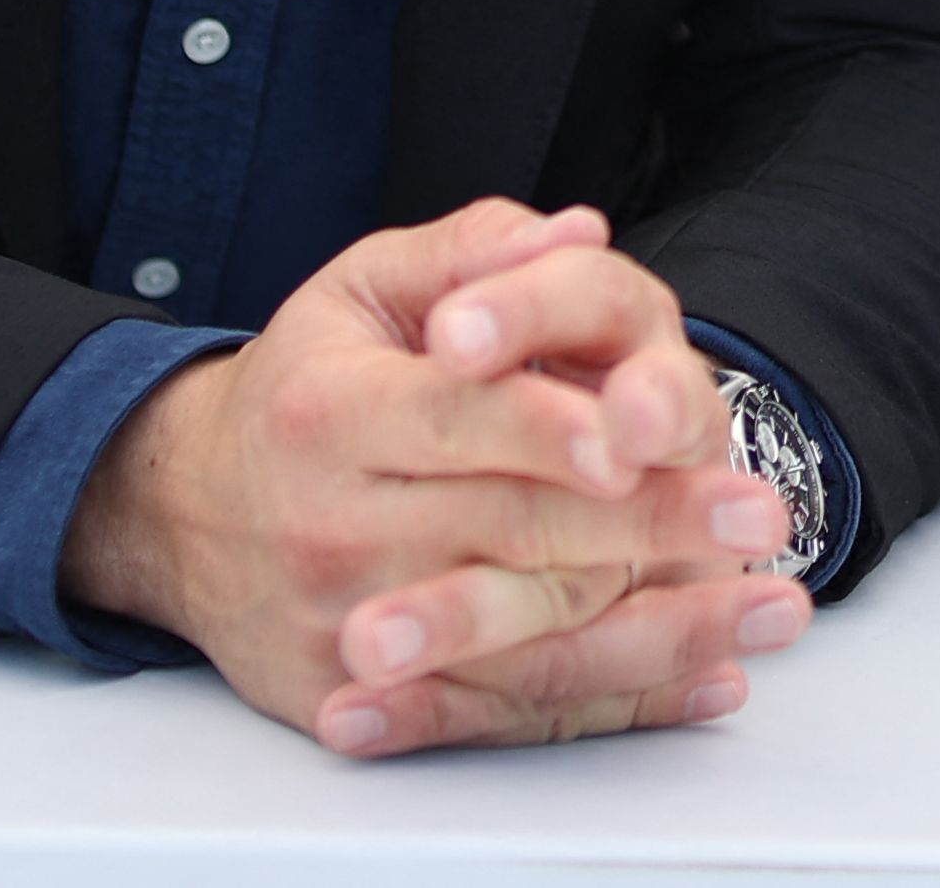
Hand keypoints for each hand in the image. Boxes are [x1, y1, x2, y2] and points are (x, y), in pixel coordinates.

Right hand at [62, 199, 804, 754]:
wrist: (181, 510)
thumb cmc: (303, 384)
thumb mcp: (362, 289)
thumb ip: (471, 250)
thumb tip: (577, 228)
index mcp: (331, 412)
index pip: (462, 419)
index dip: (556, 426)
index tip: (641, 433)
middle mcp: (330, 525)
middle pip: (508, 528)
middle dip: (646, 524)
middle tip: (755, 515)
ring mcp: (340, 624)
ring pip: (515, 634)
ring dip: (655, 631)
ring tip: (758, 606)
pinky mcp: (352, 701)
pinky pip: (496, 712)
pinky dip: (611, 704)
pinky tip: (703, 683)